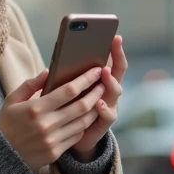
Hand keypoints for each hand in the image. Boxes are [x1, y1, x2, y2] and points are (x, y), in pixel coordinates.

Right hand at [0, 66, 106, 170]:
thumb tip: (48, 72)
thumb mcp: (12, 100)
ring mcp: (52, 140)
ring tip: (99, 99)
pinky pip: (76, 136)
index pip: (68, 91)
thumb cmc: (6, 123)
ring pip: (83, 122)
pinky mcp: (55, 152)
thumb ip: (30, 85)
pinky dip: (83, 125)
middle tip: (104, 83)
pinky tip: (86, 117)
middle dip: (96, 92)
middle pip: (81, 106)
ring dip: (94, 109)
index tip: (96, 71)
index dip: (85, 80)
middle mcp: (46, 124)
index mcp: (35, 108)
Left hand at [70, 36, 127, 160]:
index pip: (109, 61)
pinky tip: (98, 103)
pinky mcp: (103, 124)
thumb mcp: (58, 89)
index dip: (114, 50)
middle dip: (117, 57)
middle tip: (114, 44)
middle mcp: (106, 91)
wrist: (64, 137)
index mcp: (97, 80)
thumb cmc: (60, 108)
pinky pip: (107, 116)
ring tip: (104, 71)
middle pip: (117, 72)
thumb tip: (56, 60)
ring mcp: (107, 106)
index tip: (115, 36)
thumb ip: (61, 75)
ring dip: (110, 81)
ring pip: (114, 92)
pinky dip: (104, 109)